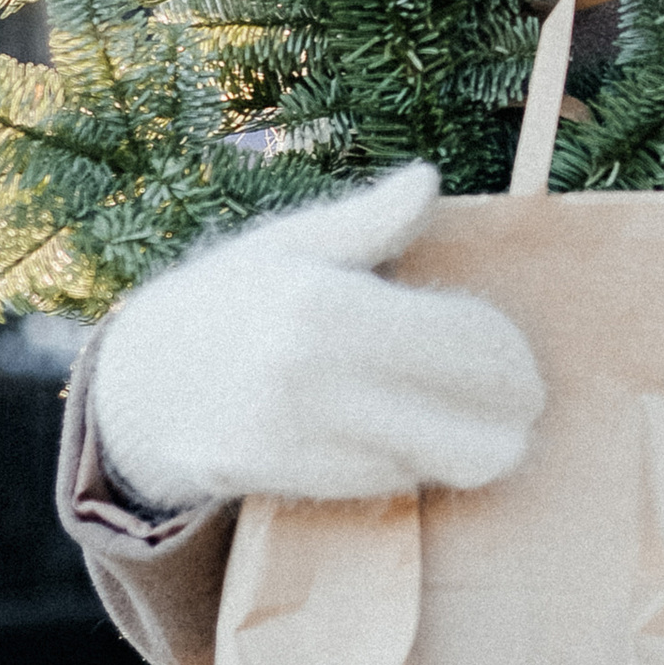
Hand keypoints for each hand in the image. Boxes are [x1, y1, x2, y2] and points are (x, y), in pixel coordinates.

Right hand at [90, 164, 539, 514]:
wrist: (138, 381)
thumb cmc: (229, 299)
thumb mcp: (291, 245)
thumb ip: (369, 220)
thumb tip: (427, 179)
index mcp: (324, 303)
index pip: (464, 344)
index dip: (509, 360)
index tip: (525, 368)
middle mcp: (307, 374)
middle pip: (461, 423)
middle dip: (507, 420)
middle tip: (525, 410)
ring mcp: (290, 435)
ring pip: (426, 463)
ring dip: (462, 449)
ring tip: (484, 430)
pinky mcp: (276, 480)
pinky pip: (376, 485)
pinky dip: (407, 467)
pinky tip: (413, 442)